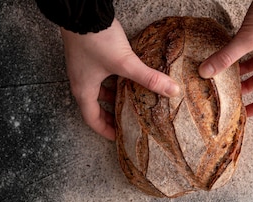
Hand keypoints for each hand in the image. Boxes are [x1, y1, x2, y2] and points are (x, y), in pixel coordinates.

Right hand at [61, 19, 179, 139]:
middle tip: (126, 121)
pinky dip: (113, 80)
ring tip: (130, 99)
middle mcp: (80, 81)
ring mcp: (83, 67)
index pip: (92, 119)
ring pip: (98, 89)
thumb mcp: (125, 63)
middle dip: (111, 115)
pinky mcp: (89, 54)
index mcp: (84, 90)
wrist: (83, 13)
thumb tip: (172, 91)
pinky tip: (127, 75)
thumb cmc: (96, 40)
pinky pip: (100, 75)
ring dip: (113, 95)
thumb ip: (149, 78)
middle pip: (94, 106)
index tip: (119, 137)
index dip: (106, 130)